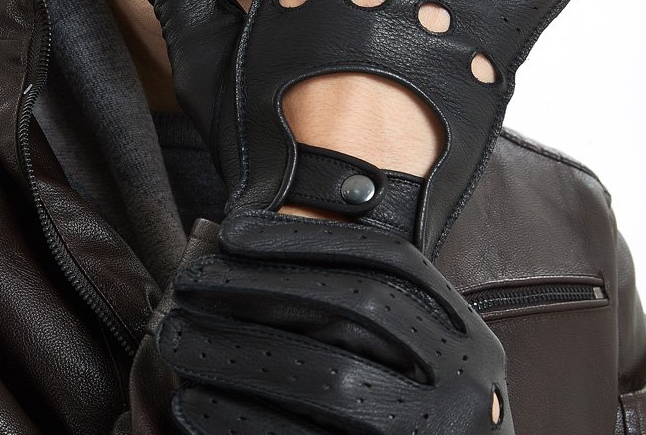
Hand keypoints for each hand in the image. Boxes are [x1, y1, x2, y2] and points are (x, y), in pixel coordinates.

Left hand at [158, 210, 512, 434]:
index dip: (307, 240)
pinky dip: (237, 422)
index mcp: (469, 342)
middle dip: (263, 285)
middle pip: (354, 308)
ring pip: (328, 378)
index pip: (388, 260)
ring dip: (238, 351)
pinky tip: (191, 405)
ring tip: (176, 338)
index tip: (232, 231)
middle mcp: (469, 390)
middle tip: (190, 280)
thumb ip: (370, 322)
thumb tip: (257, 254)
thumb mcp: (415, 371)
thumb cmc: (406, 428)